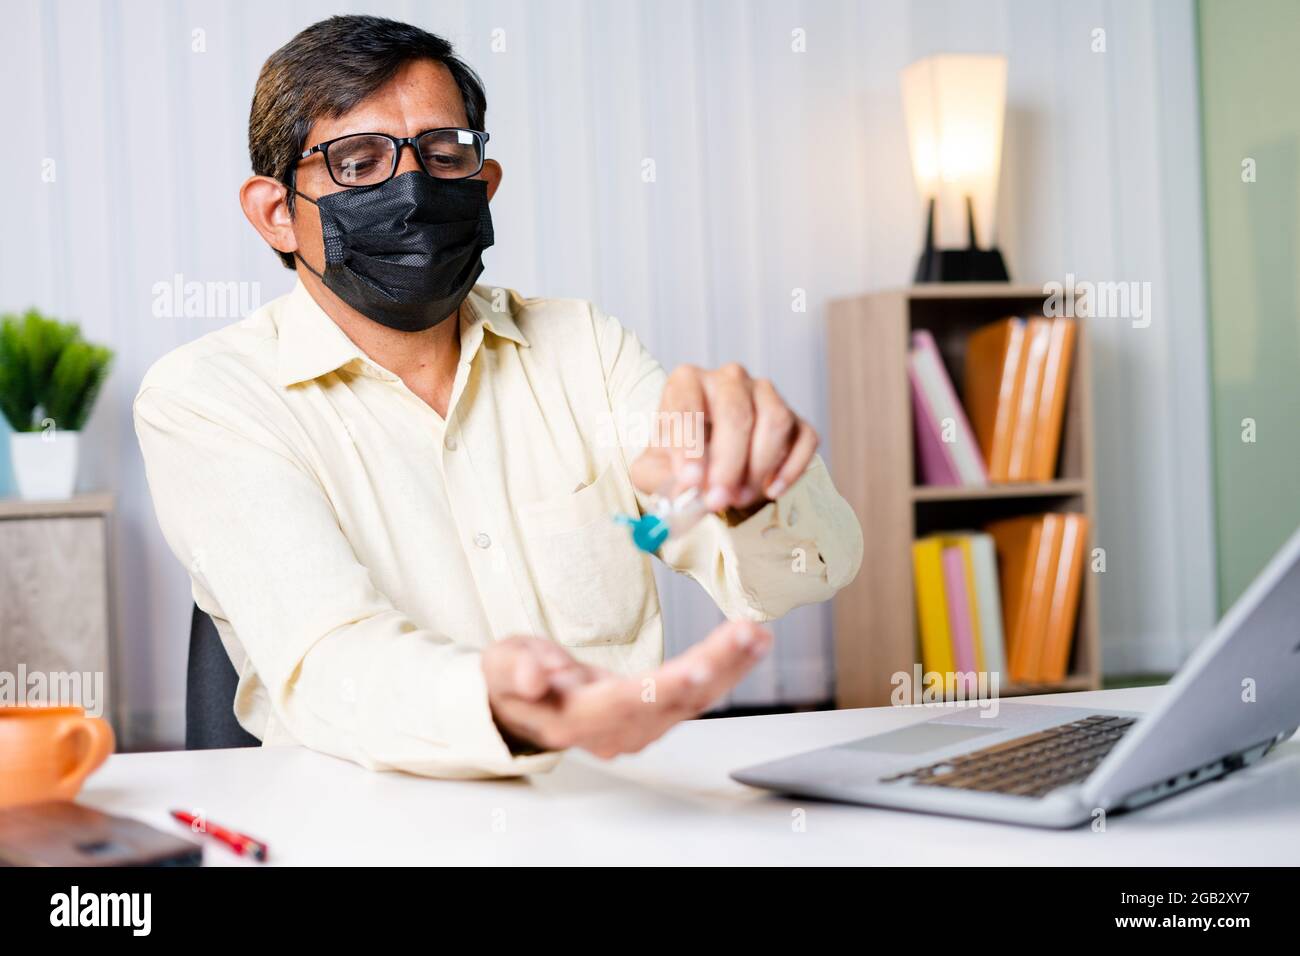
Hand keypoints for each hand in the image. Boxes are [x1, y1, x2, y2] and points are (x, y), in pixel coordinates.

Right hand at [481, 620, 772, 757]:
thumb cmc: (514, 680)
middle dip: (716, 667)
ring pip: (692, 701)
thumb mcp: (503, 665)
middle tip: (747, 635)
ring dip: (729, 668)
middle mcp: (614, 731)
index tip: (698, 664)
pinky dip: (723, 670)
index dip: (664, 687)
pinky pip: (695, 695)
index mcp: (575, 718)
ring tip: (756, 636)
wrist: (520, 703)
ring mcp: (637, 727)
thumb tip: (537, 677)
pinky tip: (745, 647)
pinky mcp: (653, 715)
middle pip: (672, 702)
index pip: (626, 704)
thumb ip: (518, 669)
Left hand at [631, 363, 818, 509]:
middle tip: (719, 500)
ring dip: (758, 467)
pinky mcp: (795, 417)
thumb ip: (662, 481)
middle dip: (728, 464)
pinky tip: (770, 490)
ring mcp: (766, 393)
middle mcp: (729, 378)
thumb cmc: (680, 457)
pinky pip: (805, 438)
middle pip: (737, 414)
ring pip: (775, 422)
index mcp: (687, 381)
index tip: (691, 481)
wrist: (710, 457)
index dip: (690, 445)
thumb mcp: (655, 469)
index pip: (687, 405)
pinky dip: (791, 469)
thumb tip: (686, 495)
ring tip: (740, 497)